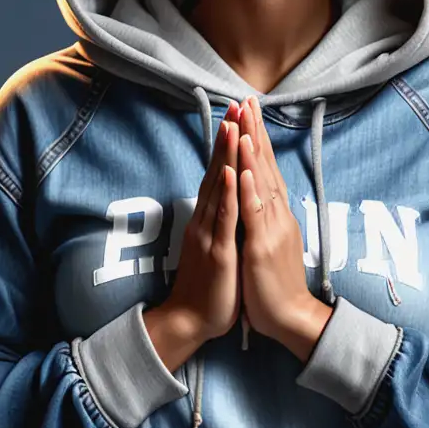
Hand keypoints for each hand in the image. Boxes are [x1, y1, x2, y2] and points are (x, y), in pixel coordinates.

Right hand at [164, 101, 242, 341]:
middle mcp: (207, 219)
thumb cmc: (208, 285)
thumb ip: (220, 220)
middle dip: (227, 139)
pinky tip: (229, 173)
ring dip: (225, 156)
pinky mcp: (219, 252)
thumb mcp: (217, 244)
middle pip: (217, 171)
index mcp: (210, 218)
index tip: (237, 116)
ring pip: (218, 188)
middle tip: (235, 106)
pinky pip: (224, 219)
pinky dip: (227, 194)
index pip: (219, 172)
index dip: (228, 145)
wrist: (191, 321)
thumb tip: (227, 199)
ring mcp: (211, 234)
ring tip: (232, 126)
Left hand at [236, 96, 321, 348]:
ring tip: (245, 122)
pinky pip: (254, 214)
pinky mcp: (262, 247)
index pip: (266, 167)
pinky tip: (244, 169)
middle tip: (248, 100)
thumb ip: (266, 217)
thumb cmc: (275, 284)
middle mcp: (276, 214)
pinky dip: (250, 190)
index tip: (249, 111)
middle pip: (265, 166)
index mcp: (275, 213)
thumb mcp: (270, 242)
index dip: (258, 138)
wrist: (290, 318)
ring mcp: (270, 229)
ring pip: (261, 183)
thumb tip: (260, 196)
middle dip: (255, 131)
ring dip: (252, 152)